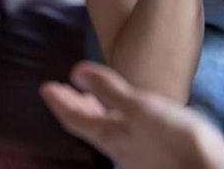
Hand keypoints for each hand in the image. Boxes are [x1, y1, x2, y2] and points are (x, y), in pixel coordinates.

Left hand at [40, 61, 223, 168]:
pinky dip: (114, 116)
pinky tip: (126, 113)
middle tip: (60, 90)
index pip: (74, 118)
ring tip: (87, 97)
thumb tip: (75, 72)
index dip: (58, 101)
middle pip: (86, 124)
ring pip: (104, 128)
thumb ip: (109, 89)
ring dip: (93, 110)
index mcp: (110, 135)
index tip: (46, 86)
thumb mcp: (140, 107)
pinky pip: (122, 131)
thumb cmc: (176, 139)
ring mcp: (135, 150)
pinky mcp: (151, 151)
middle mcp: (118, 146)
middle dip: (72, 105)